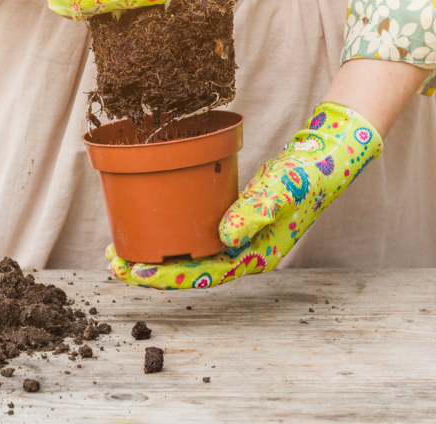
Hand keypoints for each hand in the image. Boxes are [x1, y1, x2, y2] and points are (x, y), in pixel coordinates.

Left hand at [108, 101, 382, 287]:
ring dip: (155, 252)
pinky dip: (170, 231)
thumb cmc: (306, 177)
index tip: (132, 270)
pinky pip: (195, 233)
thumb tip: (224, 237)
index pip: (201, 277)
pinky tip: (149, 220)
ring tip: (119, 246)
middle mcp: (242, 253)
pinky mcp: (233, 220)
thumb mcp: (280, 191)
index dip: (164, 275)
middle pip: (189, 269)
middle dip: (149, 267)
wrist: (324, 159)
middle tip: (111, 258)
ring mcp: (237, 238)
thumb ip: (254, 211)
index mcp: (253, 257)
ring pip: (188, 252)